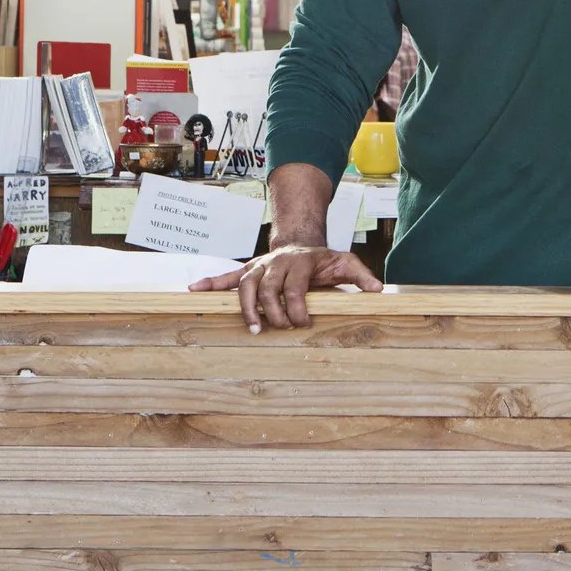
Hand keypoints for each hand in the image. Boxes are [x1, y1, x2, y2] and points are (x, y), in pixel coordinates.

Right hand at [189, 245, 382, 330]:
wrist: (301, 241)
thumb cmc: (323, 260)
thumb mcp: (345, 263)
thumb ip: (360, 276)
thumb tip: (378, 291)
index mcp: (300, 262)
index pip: (294, 287)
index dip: (297, 307)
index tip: (303, 324)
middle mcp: (276, 262)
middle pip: (268, 288)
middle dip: (272, 312)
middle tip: (278, 329)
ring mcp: (260, 266)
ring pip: (246, 285)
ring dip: (245, 307)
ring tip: (251, 327)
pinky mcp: (248, 271)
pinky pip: (227, 277)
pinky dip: (210, 283)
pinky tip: (193, 291)